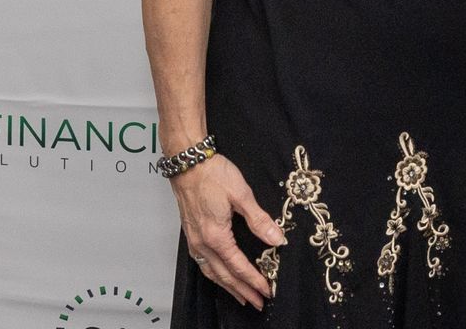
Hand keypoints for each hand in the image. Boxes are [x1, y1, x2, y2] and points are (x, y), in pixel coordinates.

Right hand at [172, 153, 286, 307]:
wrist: (188, 162)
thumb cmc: (213, 174)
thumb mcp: (242, 194)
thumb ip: (260, 220)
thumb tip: (278, 239)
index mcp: (216, 236)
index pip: (238, 266)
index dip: (254, 281)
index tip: (267, 291)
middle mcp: (202, 243)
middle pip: (224, 276)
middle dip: (242, 291)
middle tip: (258, 302)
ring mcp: (194, 240)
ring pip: (211, 273)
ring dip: (227, 287)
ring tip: (241, 297)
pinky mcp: (191, 234)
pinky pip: (202, 263)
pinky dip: (214, 275)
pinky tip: (220, 276)